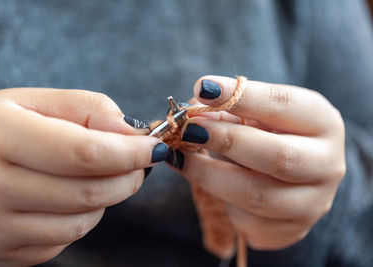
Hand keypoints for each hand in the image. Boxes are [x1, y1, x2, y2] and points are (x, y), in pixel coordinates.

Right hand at [0, 88, 166, 265]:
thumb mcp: (32, 102)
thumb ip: (86, 108)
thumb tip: (131, 132)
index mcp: (0, 136)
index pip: (85, 153)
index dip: (129, 152)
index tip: (153, 148)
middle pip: (89, 192)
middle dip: (128, 177)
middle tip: (136, 162)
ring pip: (81, 222)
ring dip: (107, 198)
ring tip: (98, 176)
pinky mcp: (1, 252)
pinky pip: (63, 241)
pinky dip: (82, 218)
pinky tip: (69, 197)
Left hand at [167, 76, 345, 249]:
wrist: (293, 174)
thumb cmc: (269, 135)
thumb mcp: (257, 115)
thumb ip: (228, 111)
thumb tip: (191, 114)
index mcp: (322, 122)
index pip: (283, 105)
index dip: (241, 96)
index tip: (204, 87)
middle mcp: (327, 164)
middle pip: (278, 157)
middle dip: (226, 141)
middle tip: (190, 129)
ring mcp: (313, 203)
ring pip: (257, 196)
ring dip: (210, 175)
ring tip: (181, 158)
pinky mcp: (292, 231)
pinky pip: (250, 223)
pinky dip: (222, 204)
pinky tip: (210, 186)